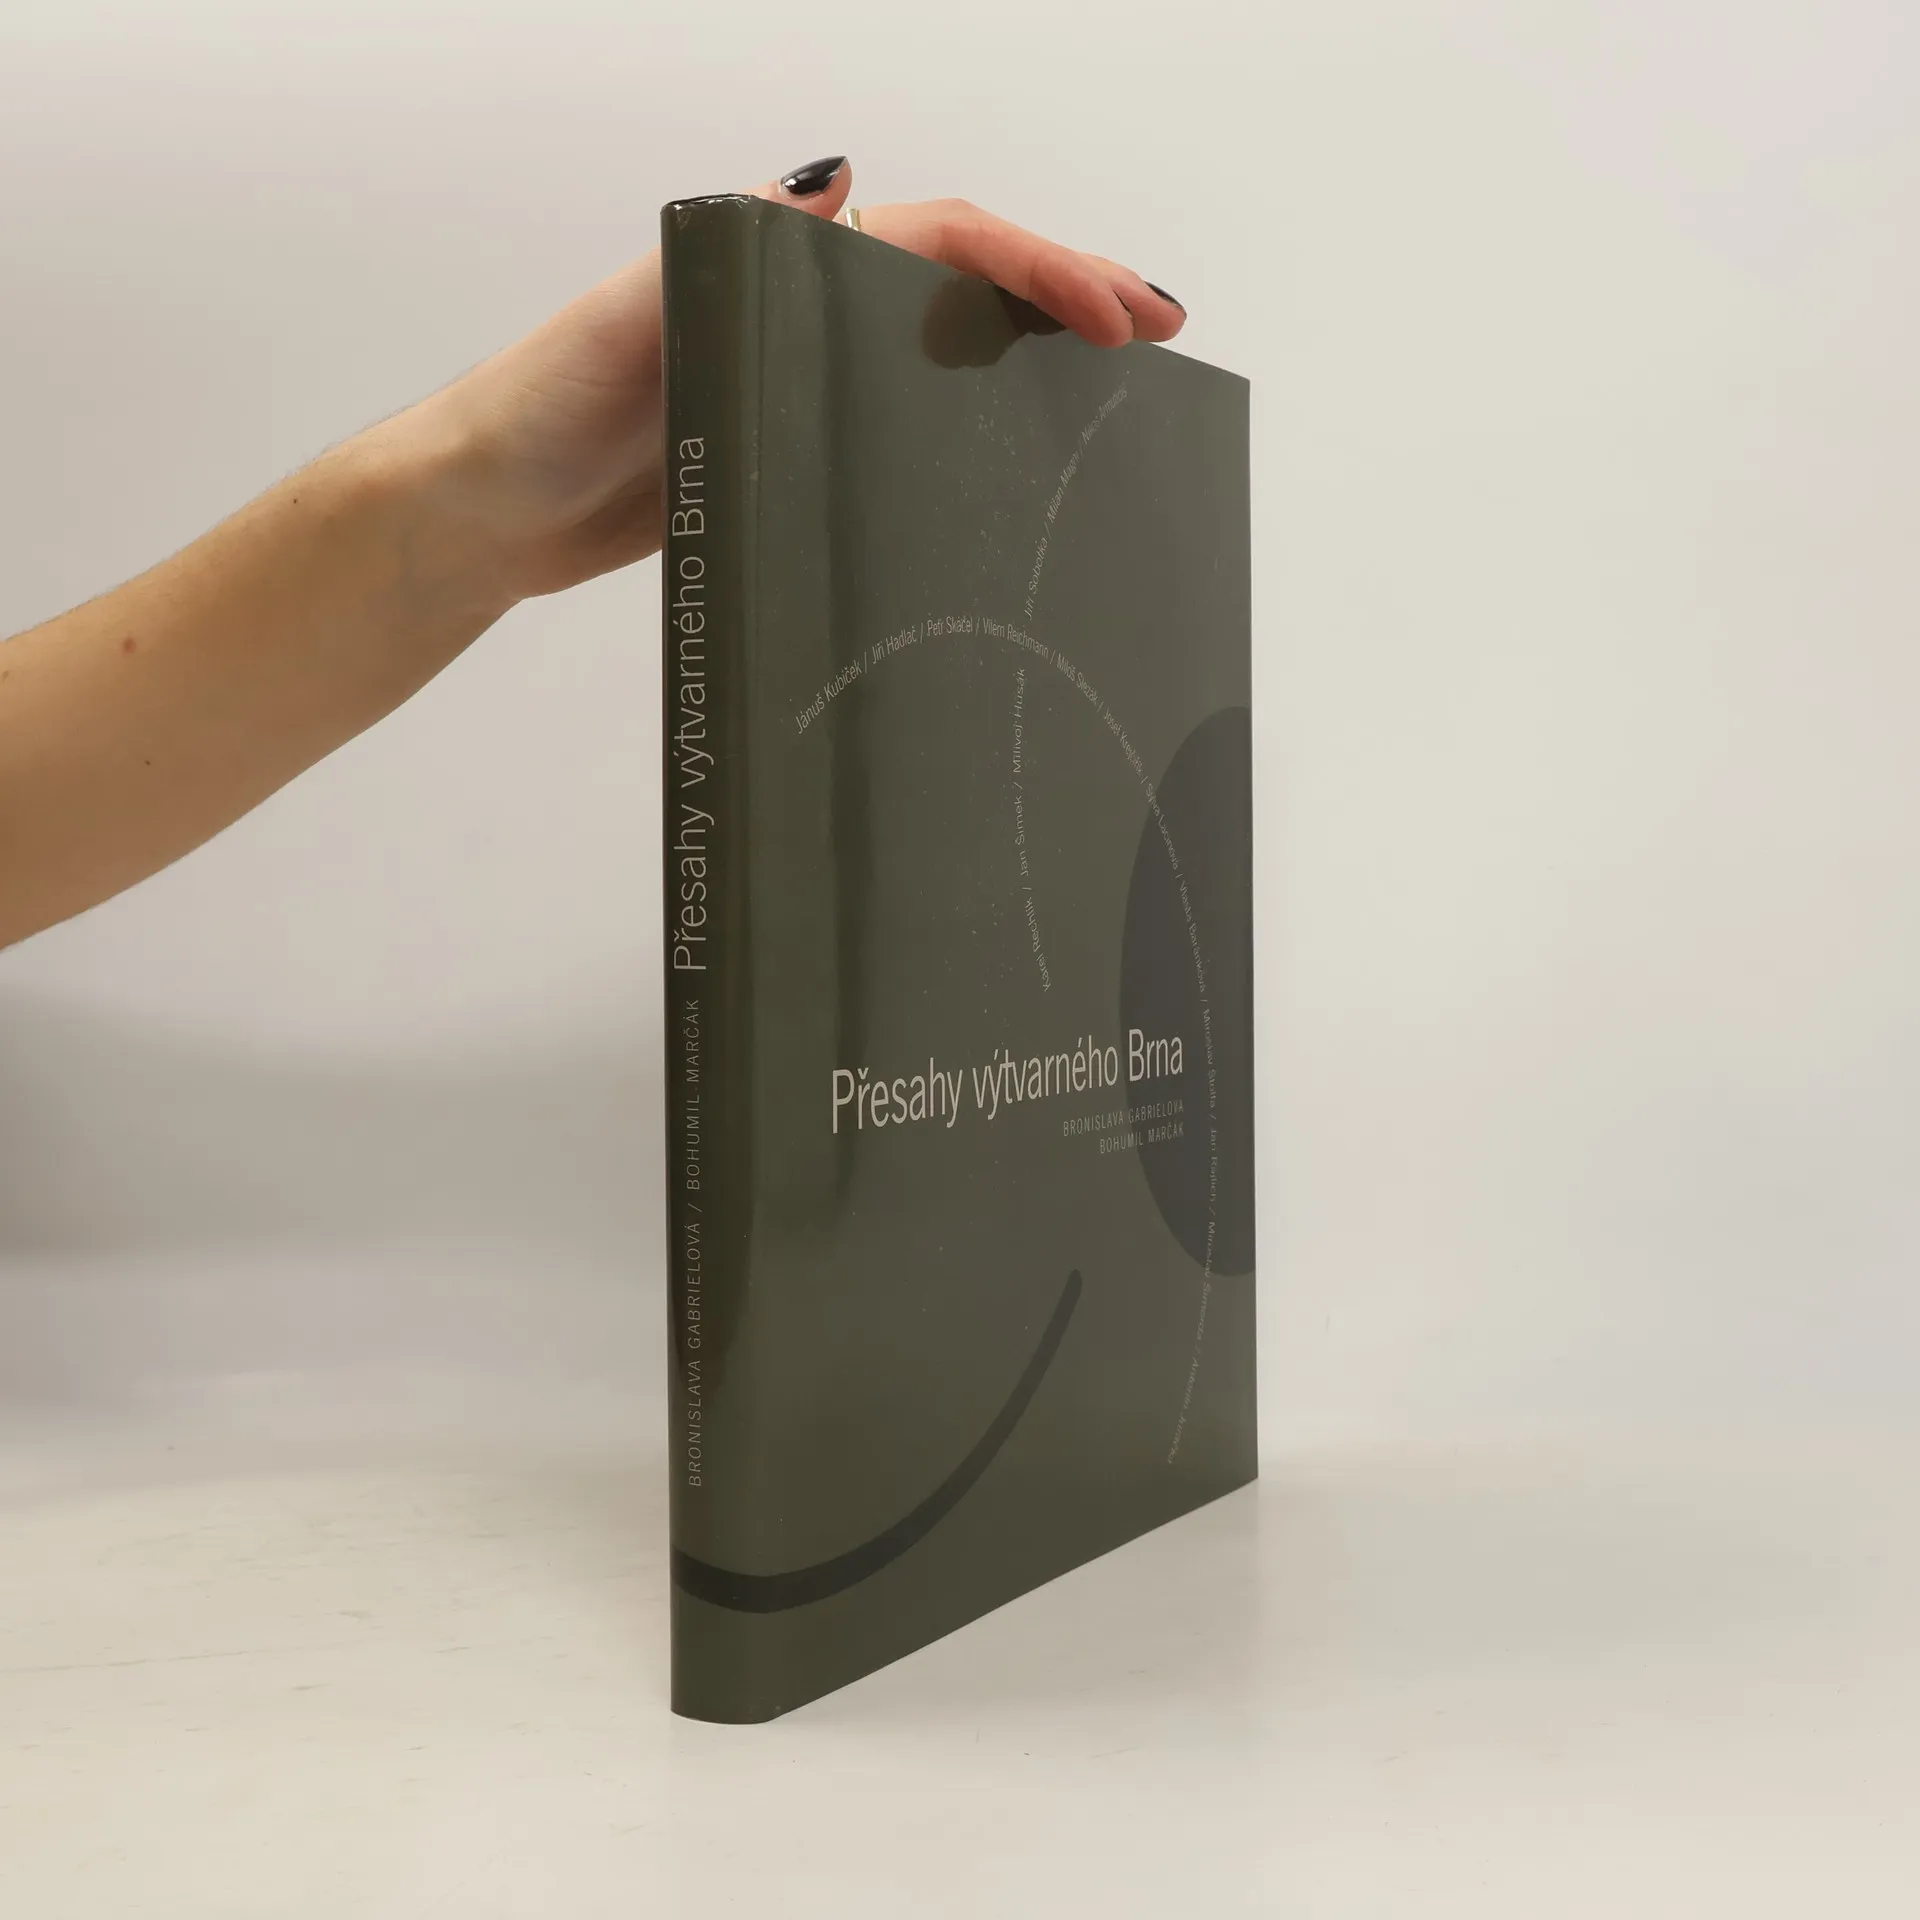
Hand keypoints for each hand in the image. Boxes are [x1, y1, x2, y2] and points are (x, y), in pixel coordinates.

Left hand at [406, 157, 1186, 604]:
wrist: (482, 510)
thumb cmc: (535, 411)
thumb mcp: (625, 319)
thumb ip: (728, 254)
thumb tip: (841, 177)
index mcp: (775, 259)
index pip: (941, 239)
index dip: (1039, 266)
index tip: (1116, 313)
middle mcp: (797, 305)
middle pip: (962, 277)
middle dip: (1066, 290)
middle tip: (1158, 327)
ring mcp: (797, 374)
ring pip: (942, 344)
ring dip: (1031, 350)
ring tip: (1116, 379)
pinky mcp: (785, 441)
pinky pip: (902, 415)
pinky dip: (970, 417)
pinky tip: (1008, 453)